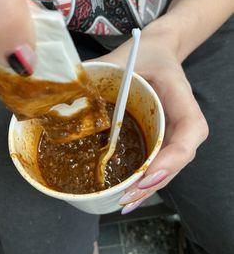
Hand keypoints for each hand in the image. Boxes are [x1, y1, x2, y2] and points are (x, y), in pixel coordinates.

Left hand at [94, 31, 208, 213]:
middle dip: (153, 182)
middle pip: (178, 159)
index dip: (172, 158)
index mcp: (181, 96)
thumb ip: (98, 71)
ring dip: (148, 188)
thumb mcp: (123, 56)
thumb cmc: (144, 53)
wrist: (157, 52)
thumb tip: (64, 90)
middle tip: (125, 198)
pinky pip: (158, 161)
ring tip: (123, 202)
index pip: (190, 131)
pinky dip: (144, 180)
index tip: (146, 174)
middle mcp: (183, 120)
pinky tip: (126, 192)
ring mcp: (174, 132)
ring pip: (168, 166)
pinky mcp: (162, 137)